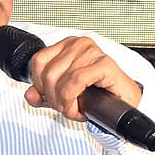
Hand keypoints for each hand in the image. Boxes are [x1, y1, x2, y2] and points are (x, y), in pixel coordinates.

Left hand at [22, 36, 143, 125]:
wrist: (124, 103)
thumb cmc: (97, 95)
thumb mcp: (62, 95)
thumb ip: (43, 95)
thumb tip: (29, 96)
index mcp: (67, 45)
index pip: (38, 61)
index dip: (39, 85)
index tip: (51, 98)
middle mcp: (79, 44)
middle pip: (48, 73)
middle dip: (53, 98)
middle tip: (66, 108)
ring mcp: (92, 51)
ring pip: (61, 79)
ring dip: (64, 103)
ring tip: (74, 110)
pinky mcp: (104, 63)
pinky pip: (76, 81)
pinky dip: (73, 100)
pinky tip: (80, 110)